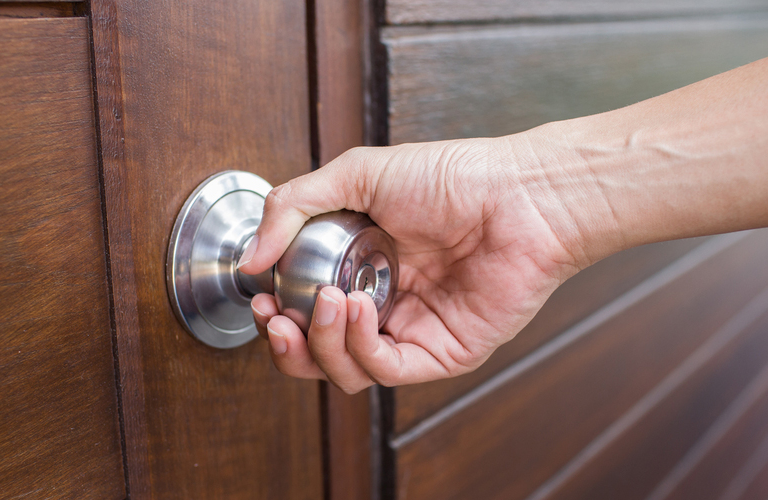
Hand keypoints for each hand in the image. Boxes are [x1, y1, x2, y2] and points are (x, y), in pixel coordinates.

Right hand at [236, 137, 583, 392]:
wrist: (519, 194)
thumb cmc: (453, 178)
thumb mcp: (357, 175)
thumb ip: (294, 207)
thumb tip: (249, 259)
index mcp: (359, 270)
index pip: (305, 313)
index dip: (276, 316)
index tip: (260, 298)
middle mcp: (382, 306)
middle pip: (317, 354)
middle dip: (287, 345)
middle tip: (276, 318)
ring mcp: (411, 333)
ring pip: (345, 371)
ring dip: (322, 343)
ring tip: (327, 300)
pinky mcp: (441, 354)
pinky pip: (387, 372)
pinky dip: (360, 347)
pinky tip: (356, 307)